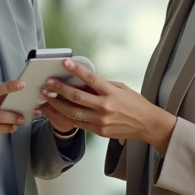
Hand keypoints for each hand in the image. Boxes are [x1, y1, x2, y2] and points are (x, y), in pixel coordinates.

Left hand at [36, 59, 179, 151]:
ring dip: (57, 104)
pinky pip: (78, 123)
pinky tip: (58, 109)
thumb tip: (83, 79)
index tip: (66, 63)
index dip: (77, 70)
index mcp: (112, 93)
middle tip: (48, 83)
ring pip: (73, 112)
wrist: (147, 124)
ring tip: (47, 97)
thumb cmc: (135, 104)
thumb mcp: (121, 88)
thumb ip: (102, 84)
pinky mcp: (99, 131)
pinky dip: (66, 116)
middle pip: (77, 97)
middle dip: (59, 89)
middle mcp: (105, 107)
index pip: (91, 78)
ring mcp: (101, 121)